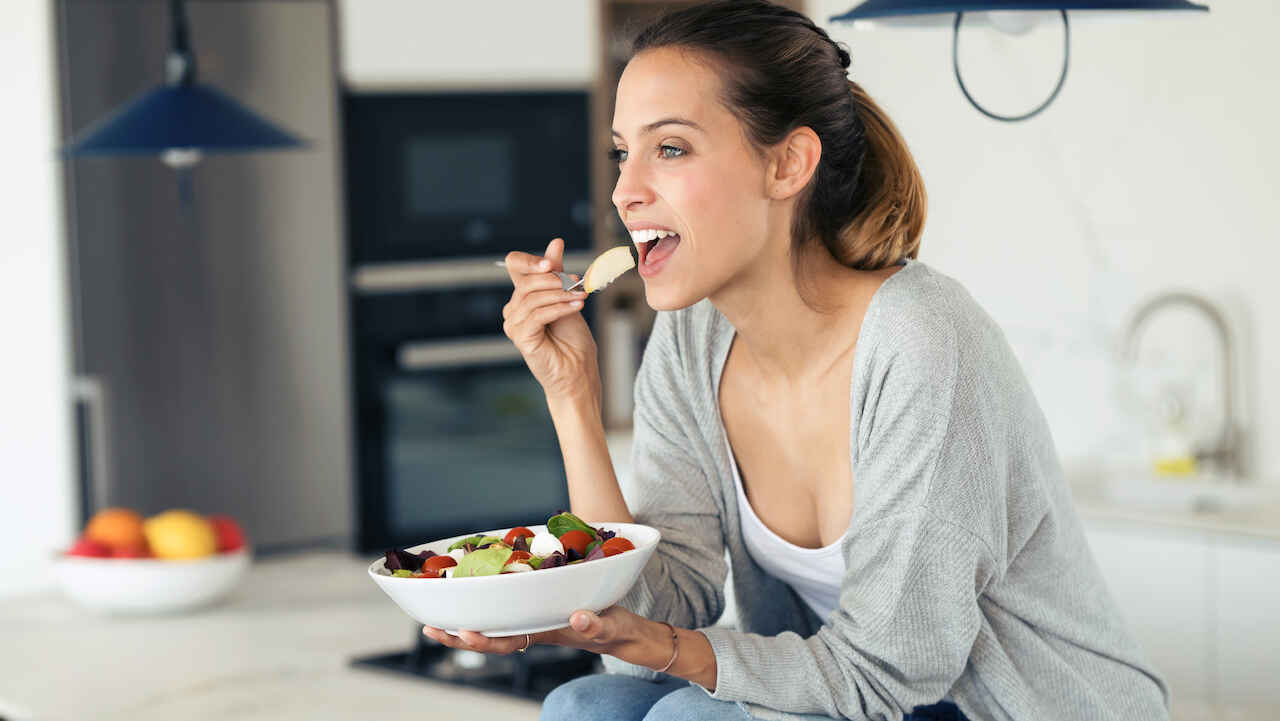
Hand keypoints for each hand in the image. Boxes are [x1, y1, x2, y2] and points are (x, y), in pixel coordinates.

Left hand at [422, 606, 657, 662]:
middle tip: (429, 628)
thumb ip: (595, 624)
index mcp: (544, 634)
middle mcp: (532, 627)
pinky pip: (504, 607)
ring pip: (492, 623)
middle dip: (457, 636)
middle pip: (489, 636)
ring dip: (464, 620)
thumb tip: (576, 619)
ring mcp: (532, 617)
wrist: (625, 631)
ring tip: (435, 617)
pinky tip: (471, 594)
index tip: (463, 632)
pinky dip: (484, 602)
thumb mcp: (609, 626)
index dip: (483, 640)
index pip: (507, 641)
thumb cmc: (617, 630)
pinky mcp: (536, 605)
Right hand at [501, 237, 599, 402]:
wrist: (577, 371)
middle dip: (555, 279)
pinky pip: (537, 314)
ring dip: (561, 294)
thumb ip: (558, 273)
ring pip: (533, 297)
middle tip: (578, 283)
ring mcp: (514, 324)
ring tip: (581, 296)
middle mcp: (514, 309)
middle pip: (526, 281)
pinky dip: (559, 307)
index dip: (531, 260)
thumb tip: (555, 243)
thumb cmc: (573, 340)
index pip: (516, 265)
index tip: (552, 262)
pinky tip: (576, 306)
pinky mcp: (520, 337)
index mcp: (523, 297)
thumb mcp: (568, 298)